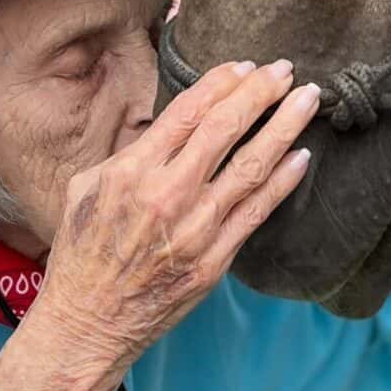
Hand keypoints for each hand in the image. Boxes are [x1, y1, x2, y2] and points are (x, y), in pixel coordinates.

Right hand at [35, 59, 320, 377]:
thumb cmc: (82, 256)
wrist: (88, 323)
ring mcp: (196, 229)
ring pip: (252, 165)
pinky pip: (258, 211)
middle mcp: (168, 195)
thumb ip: (128, 154)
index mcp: (132, 171)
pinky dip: (284, 181)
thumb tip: (168, 126)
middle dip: (261, 93)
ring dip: (285, 127)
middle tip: (285, 70)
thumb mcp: (85, 189)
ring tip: (308, 99)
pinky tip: (303, 157)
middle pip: (226, 128)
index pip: (188, 111)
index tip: (246, 67)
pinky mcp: (215, 260)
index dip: (222, 82)